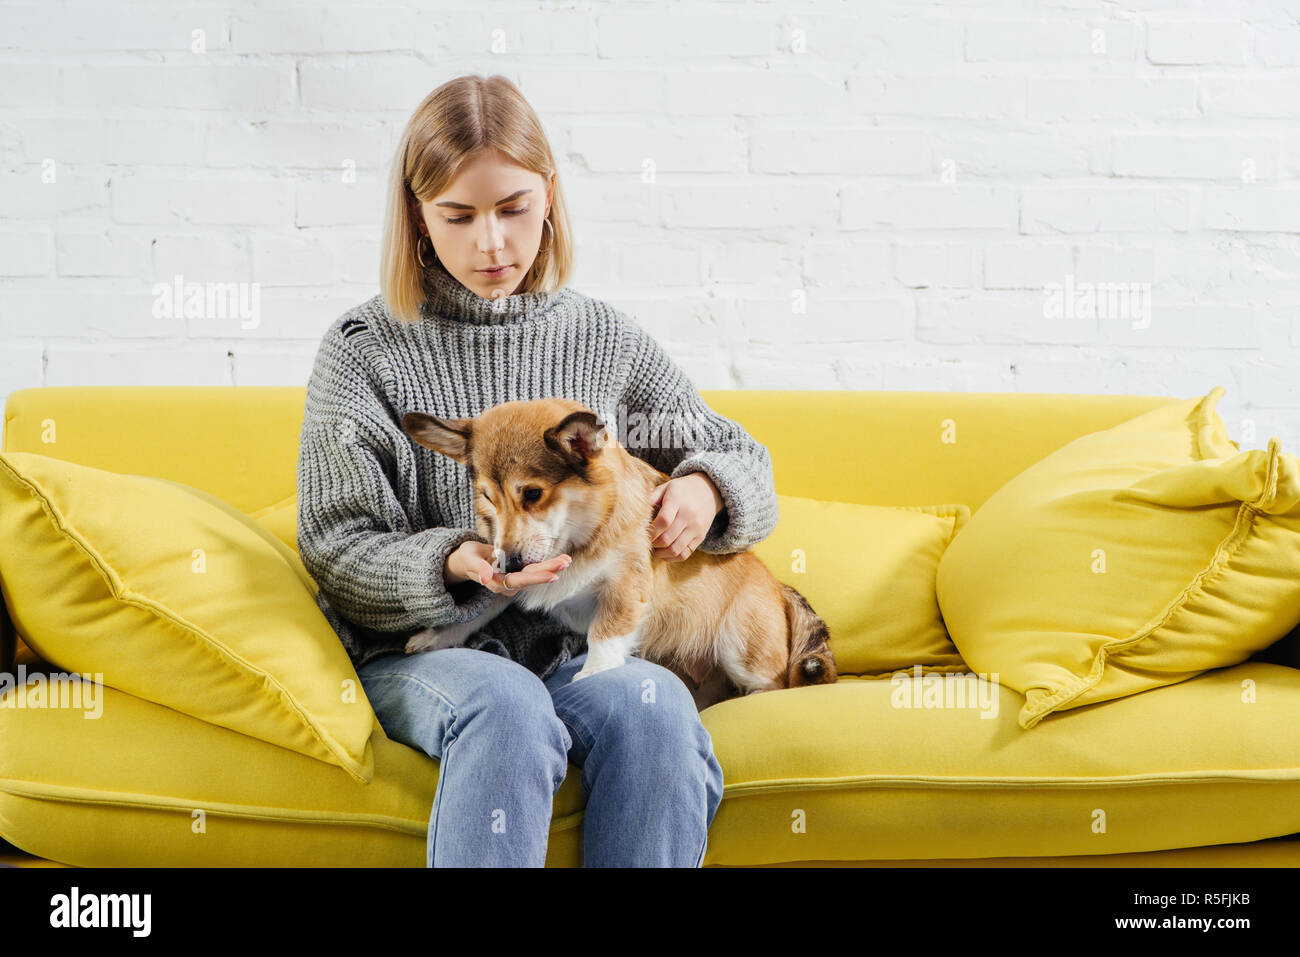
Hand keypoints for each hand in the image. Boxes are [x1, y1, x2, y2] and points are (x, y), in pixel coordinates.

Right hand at [446, 540, 570, 593]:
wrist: (467, 561)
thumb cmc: (468, 558)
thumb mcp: (470, 560)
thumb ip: (479, 568)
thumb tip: (487, 577)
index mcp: (496, 582)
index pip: (519, 581)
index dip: (536, 578)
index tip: (552, 575)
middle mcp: (507, 584)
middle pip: (531, 578)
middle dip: (549, 571)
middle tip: (565, 563)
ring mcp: (513, 579)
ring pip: (535, 574)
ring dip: (551, 568)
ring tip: (566, 560)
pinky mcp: (517, 572)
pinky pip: (534, 570)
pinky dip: (547, 565)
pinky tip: (560, 561)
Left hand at [647, 472, 723, 561]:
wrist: (708, 491)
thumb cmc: (681, 490)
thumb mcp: (667, 487)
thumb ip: (652, 496)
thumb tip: (637, 510)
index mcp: (677, 501)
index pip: (664, 521)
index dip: (651, 531)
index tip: (643, 533)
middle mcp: (689, 515)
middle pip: (667, 538)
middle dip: (653, 544)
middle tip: (645, 542)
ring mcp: (696, 528)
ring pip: (675, 550)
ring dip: (661, 553)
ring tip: (653, 549)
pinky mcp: (700, 537)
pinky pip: (685, 554)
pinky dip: (672, 558)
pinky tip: (664, 553)